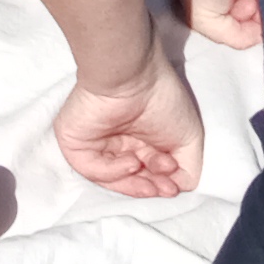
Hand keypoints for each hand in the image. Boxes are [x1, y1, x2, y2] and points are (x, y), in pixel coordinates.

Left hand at [54, 62, 206, 200]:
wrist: (133, 75)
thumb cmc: (162, 100)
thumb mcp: (188, 139)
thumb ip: (187, 170)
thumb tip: (176, 189)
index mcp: (140, 140)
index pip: (147, 174)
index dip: (160, 185)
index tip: (172, 186)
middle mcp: (117, 142)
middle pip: (129, 179)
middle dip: (150, 187)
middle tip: (165, 187)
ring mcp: (94, 143)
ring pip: (110, 179)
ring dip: (134, 184)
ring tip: (151, 176)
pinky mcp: (75, 142)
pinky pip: (91, 168)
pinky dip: (112, 172)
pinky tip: (131, 162)